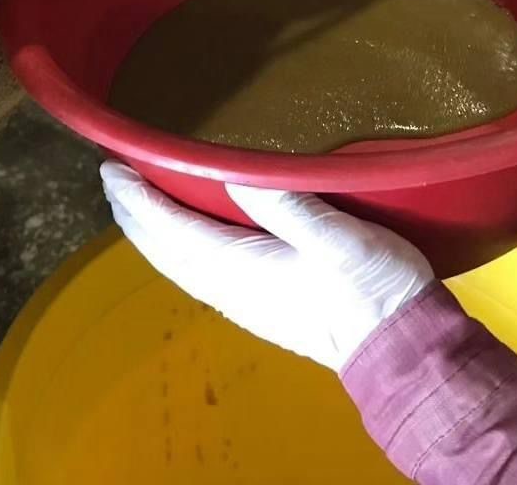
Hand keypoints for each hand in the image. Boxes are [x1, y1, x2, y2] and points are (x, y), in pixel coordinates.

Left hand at [101, 162, 433, 370]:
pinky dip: (178, 247)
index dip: (139, 198)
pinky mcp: (261, 304)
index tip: (112, 166)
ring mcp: (244, 300)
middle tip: (112, 174)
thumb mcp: (339, 238)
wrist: (404, 349)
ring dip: (154, 229)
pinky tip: (187, 237)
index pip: (172, 229)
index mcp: (241, 268)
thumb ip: (288, 206)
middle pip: (166, 248)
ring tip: (137, 201)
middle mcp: (231, 287)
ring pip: (180, 261)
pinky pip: (200, 270)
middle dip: (136, 211)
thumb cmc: (374, 289)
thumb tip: (235, 172)